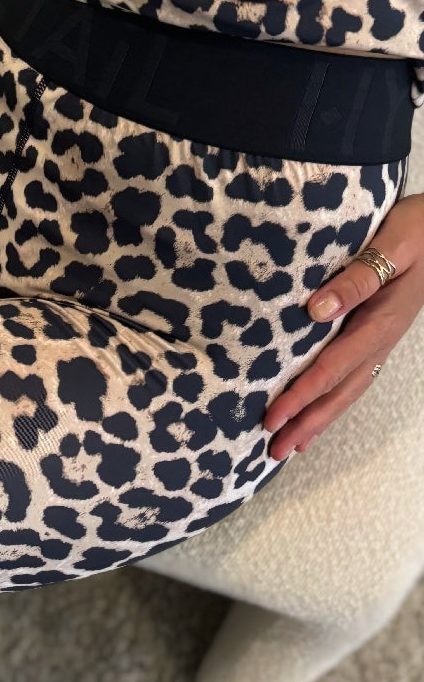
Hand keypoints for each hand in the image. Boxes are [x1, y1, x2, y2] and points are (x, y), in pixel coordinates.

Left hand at [263, 191, 423, 460]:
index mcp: (379, 323)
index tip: (272, 417)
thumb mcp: (391, 245)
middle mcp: (379, 341)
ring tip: (290, 447)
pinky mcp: (377, 337)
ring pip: (346, 392)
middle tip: (273, 451)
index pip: (331, 368)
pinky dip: (332, 403)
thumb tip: (316, 310)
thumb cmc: (418, 230)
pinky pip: (352, 379)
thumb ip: (357, 279)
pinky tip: (315, 417)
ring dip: (317, 421)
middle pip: (338, 393)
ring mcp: (380, 343)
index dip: (300, 396)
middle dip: (305, 423)